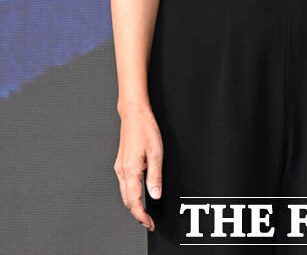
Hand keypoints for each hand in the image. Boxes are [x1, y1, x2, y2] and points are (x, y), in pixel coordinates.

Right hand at [114, 107, 163, 232]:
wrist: (134, 114)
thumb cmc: (145, 129)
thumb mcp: (156, 153)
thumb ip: (155, 176)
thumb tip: (155, 194)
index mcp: (130, 170)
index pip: (134, 201)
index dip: (142, 216)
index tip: (149, 223)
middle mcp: (122, 170)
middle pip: (127, 201)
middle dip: (137, 214)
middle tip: (148, 222)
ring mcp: (120, 167)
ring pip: (124, 194)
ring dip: (134, 206)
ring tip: (145, 212)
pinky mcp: (121, 163)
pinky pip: (124, 185)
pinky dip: (131, 195)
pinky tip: (138, 195)